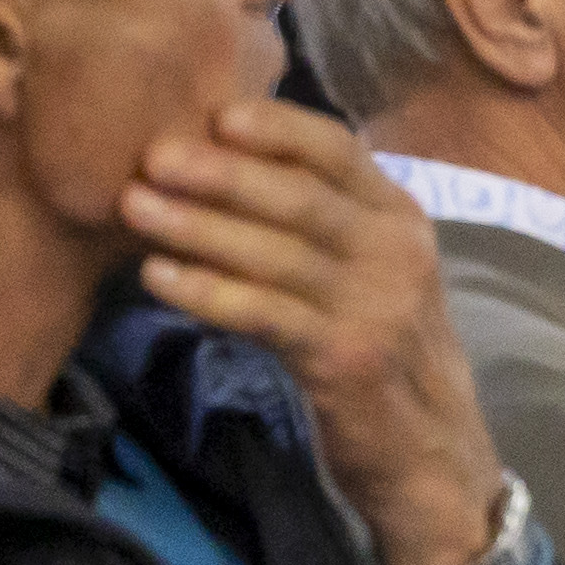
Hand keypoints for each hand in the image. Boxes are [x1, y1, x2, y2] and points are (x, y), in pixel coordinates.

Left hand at [120, 98, 507, 564]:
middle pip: (299, 197)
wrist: (430, 452)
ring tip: (135, 207)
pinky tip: (157, 276)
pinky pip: (264, 314)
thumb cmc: (379, 347)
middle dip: (220, 173)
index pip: (337, 149)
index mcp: (398, 215)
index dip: (276, 127)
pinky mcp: (346, 359)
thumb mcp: (367, 270)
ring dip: (198, 227)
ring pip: (276, 254)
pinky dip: (206, 291)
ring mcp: (375, 307)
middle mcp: (395, 251)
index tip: (214, 113)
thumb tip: (225, 160)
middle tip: (152, 156)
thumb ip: (319, 221)